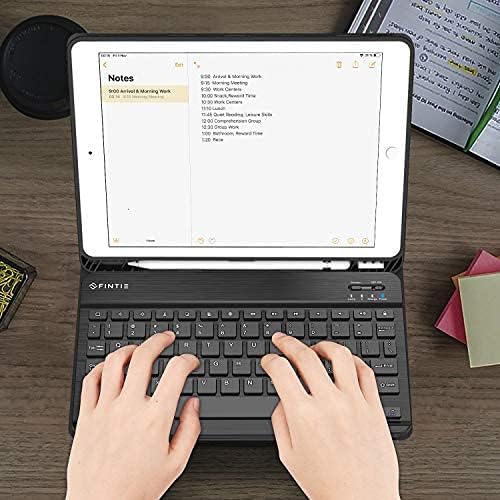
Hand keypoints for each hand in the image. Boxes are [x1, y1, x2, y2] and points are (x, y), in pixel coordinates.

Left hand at [67, 332, 199, 499]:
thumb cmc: (136, 488)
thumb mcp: (176, 463)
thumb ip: (191, 428)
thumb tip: (193, 403)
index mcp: (155, 418)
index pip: (176, 372)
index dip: (188, 359)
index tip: (190, 361)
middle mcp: (130, 407)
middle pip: (144, 356)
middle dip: (159, 340)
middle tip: (166, 338)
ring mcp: (105, 409)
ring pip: (114, 362)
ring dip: (130, 348)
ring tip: (139, 348)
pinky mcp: (86, 416)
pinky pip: (90, 380)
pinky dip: (102, 367)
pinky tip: (110, 367)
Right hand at [262, 333, 398, 499]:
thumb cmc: (327, 484)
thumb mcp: (289, 455)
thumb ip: (280, 420)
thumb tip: (282, 396)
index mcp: (303, 415)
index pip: (281, 370)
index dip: (270, 360)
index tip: (269, 360)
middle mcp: (328, 403)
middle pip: (305, 355)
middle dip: (288, 342)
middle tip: (283, 339)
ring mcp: (354, 402)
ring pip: (339, 356)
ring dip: (323, 345)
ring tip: (317, 347)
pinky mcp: (374, 407)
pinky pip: (366, 372)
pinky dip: (353, 360)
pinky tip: (345, 362)